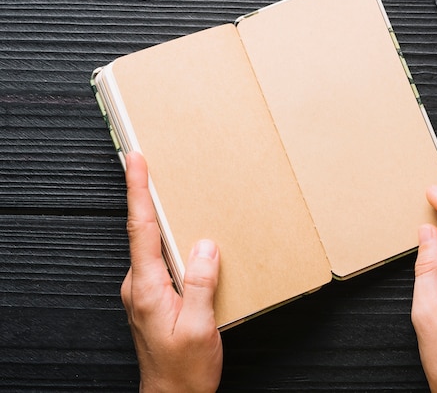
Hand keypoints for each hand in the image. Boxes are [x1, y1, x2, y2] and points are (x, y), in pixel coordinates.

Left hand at [120, 152, 222, 392]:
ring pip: (152, 245)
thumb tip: (205, 245)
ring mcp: (143, 291)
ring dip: (160, 218)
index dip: (137, 191)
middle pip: (143, 230)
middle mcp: (139, 285)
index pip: (140, 229)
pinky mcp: (153, 297)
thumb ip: (201, 283)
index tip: (135, 162)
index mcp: (146, 288)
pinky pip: (161, 259)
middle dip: (147, 195)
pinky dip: (170, 241)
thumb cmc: (184, 369)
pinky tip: (185, 237)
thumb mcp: (200, 326)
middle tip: (150, 164)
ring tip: (171, 193)